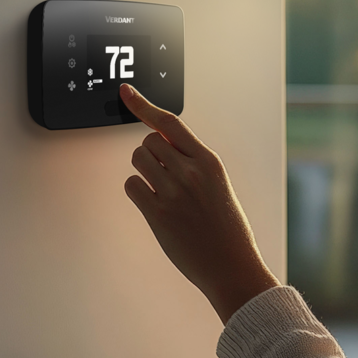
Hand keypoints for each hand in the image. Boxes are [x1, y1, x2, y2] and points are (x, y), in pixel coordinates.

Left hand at [119, 83, 280, 324]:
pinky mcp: (158, 214)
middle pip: (150, 141)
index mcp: (210, 161)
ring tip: (163, 190)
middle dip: (152, 153)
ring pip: (138, 159)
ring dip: (144, 170)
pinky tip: (154, 205)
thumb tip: (163, 143)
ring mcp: (173, 193)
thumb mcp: (219, 184)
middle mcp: (191, 172)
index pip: (171, 123)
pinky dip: (138, 192)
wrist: (232, 265)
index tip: (126, 92)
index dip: (144, 105)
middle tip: (165, 174)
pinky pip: (132, 186)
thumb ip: (193, 162)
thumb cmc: (227, 227)